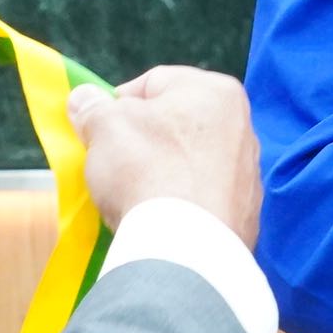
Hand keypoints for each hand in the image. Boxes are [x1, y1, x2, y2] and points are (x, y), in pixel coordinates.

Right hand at [70, 66, 262, 240]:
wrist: (186, 249)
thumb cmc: (146, 170)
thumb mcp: (105, 126)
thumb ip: (93, 107)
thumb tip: (84, 98)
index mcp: (216, 91)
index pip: (153, 83)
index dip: (118, 105)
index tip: (98, 131)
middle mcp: (243, 127)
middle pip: (175, 125)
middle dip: (142, 141)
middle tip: (113, 164)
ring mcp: (248, 174)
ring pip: (190, 163)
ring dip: (163, 173)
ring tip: (135, 197)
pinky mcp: (245, 215)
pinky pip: (202, 199)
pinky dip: (182, 204)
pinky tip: (161, 219)